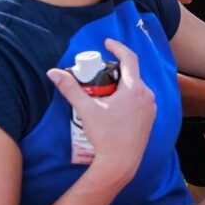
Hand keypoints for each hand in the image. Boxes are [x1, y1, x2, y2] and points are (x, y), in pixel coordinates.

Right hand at [46, 39, 154, 187]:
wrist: (121, 162)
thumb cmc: (106, 136)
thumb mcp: (86, 109)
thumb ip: (70, 89)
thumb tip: (53, 72)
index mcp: (135, 89)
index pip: (129, 58)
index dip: (118, 47)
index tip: (107, 42)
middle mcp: (147, 95)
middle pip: (131, 74)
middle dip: (115, 70)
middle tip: (98, 72)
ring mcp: (151, 107)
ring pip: (136, 87)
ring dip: (122, 84)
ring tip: (104, 90)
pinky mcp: (150, 117)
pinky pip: (140, 99)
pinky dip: (128, 96)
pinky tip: (115, 104)